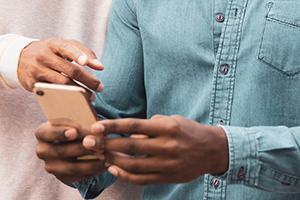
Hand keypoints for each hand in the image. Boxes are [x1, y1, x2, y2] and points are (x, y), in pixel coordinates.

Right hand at [18, 37, 103, 92]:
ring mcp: (37, 71)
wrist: (20, 58)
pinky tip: (76, 100)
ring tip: (91, 96)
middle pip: (69, 70)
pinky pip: (53, 92)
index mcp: (53, 44)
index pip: (66, 48)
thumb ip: (84, 52)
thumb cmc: (50, 51)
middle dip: (88, 80)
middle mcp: (44, 56)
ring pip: (62, 84)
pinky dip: (66, 97)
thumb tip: (99, 66)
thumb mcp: (64, 45)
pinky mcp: (33, 84)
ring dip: (79, 92)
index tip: (86, 63)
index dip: (77, 55)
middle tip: (100, 87)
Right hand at [35, 120, 106, 182]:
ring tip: (105, 154)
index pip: (48, 133)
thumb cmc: (73, 126)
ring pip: (71, 167)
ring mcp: (50, 166)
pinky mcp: (61, 176)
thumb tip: (92, 103)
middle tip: (98, 143)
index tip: (76, 131)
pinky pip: (78, 176)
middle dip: (82, 147)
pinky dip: (93, 170)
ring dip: (90, 161)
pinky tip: (105, 164)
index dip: (61, 132)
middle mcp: (42, 150)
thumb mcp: (72, 118)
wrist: (70, 143)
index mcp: (42, 133)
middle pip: (61, 150)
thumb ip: (78, 114)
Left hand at [83, 115, 228, 184]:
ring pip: (133, 164)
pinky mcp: (167, 177)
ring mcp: (167, 164)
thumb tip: (127, 133)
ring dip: (112, 160)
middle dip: (106, 144)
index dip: (113, 126)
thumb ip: (149, 126)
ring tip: (98, 154)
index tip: (96, 126)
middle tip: (87, 142)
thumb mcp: (172, 120)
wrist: (212, 150)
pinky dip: (125, 175)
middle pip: (130, 146)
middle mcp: (167, 146)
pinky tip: (113, 168)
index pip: (134, 125)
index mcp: (167, 128)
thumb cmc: (188, 131)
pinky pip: (141, 178)